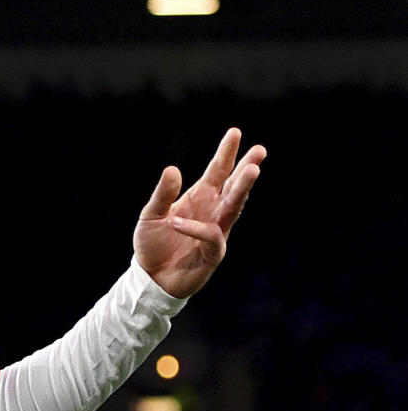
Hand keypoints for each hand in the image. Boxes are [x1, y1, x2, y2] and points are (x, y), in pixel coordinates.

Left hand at [133, 128, 265, 298]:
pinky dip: (196, 228)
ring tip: (252, 170)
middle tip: (260, 151)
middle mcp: (212, 211)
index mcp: (199, 197)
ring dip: (242, 189)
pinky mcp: (213, 253)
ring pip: (234, 207)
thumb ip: (163, 194)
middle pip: (233, 186)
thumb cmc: (152, 243)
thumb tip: (173, 169)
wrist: (150, 277)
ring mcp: (216, 231)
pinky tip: (177, 223)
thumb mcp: (151, 214)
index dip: (226, 153)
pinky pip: (211, 236)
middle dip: (246, 169)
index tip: (236, 133)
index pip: (217, 172)